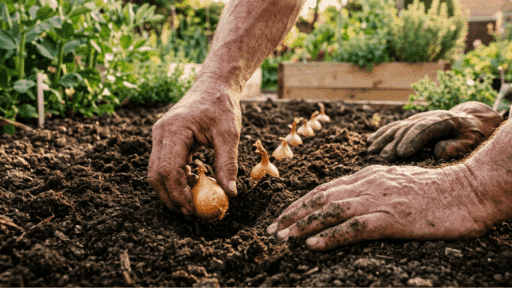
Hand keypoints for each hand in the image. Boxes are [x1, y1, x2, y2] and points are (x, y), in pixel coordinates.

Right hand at [148, 78, 240, 216]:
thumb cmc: (222, 106)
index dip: (178, 193)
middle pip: (156, 175)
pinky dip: (176, 178)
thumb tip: (231, 193)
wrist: (214, 86)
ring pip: (157, 172)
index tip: (193, 210)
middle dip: (171, 198)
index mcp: (174, 130)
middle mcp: (161, 134)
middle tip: (190, 213)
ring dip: (172, 190)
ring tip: (194, 200)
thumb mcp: (229, 134)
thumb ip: (227, 164)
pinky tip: (194, 182)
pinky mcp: (165, 140)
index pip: (167, 170)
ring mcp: (160, 137)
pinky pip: (164, 165)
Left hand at [267, 164, 495, 250]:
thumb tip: (349, 203)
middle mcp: (368, 184)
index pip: (325, 188)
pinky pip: (355, 227)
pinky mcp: (392, 218)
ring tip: (286, 237)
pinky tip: (314, 244)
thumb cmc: (433, 191)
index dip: (301, 202)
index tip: (283, 216)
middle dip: (294, 214)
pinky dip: (332, 236)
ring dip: (305, 224)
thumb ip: (371, 190)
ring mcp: (379, 200)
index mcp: (367, 176)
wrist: (465, 191)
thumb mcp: (395, 184)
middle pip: (321, 198)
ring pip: (332, 210)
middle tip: (274, 229)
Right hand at [367, 101, 502, 160]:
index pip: (424, 128)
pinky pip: (393, 128)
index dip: (411, 139)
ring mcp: (417, 120)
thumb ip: (456, 146)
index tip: (401, 153)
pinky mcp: (411, 125)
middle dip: (393, 142)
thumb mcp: (471, 141)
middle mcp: (427, 117)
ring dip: (382, 139)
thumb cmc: (472, 135)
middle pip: (406, 128)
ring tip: (371, 151)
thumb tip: (437, 152)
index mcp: (444, 120)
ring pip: (397, 127)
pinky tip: (370, 141)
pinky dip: (381, 134)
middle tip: (383, 157)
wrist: (470, 122)